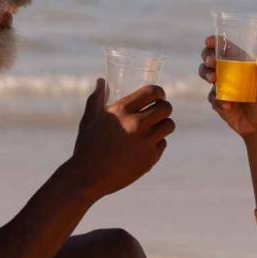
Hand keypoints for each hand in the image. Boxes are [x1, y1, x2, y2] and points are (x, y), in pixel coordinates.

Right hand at [65, 79, 175, 198]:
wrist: (88, 177)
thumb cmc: (87, 146)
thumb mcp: (90, 119)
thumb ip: (97, 98)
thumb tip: (101, 81)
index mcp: (122, 111)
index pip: (152, 92)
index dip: (160, 92)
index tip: (159, 96)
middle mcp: (137, 124)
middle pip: (166, 108)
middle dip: (164, 108)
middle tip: (159, 112)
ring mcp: (145, 142)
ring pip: (169, 125)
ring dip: (164, 124)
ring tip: (155, 127)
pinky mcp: (150, 159)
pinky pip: (162, 144)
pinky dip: (156, 144)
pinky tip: (145, 145)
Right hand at [199, 37, 256, 137]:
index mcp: (239, 63)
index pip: (225, 47)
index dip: (215, 41)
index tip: (210, 41)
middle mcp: (227, 71)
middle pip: (210, 57)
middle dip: (207, 56)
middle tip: (211, 62)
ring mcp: (220, 85)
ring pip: (205, 73)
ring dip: (206, 73)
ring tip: (213, 79)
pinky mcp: (216, 100)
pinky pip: (211, 96)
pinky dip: (218, 99)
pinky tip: (228, 105)